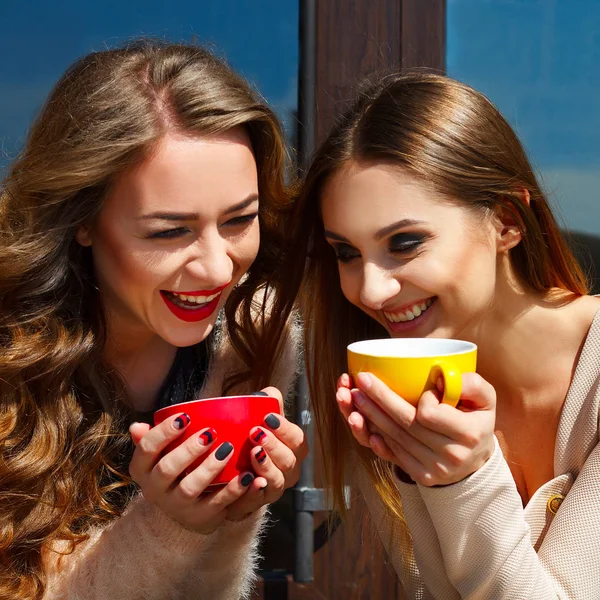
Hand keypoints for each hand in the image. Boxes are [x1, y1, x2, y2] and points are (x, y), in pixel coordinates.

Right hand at [129, 415, 254, 533]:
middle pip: (167, 469)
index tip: (185, 417)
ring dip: (209, 468)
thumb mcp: (160, 455)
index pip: (146, 449)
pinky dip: (234, 490)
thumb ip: (151, 438)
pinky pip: (217, 504)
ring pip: (190, 488)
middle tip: (209, 433)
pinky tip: (248, 475)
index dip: (163, 432)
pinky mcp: (200, 518)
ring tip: (227, 449)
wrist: (185, 508)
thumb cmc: (175, 469)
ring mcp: (177, 507)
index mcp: (143, 470)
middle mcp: (155, 490)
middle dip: (188, 450)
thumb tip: (136, 426)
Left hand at [225, 386, 307, 520]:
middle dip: (274, 446)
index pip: (298, 439)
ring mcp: (273, 489)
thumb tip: (268, 393)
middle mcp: (288, 471)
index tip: (268, 417)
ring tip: (253, 453)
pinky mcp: (254, 503)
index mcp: (293, 449)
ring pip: (276, 481)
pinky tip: (248, 480)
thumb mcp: (257, 419)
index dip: (285, 429)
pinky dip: (253, 492)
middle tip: (256, 433)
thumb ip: (265, 403)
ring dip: (266, 467)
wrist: (229, 471)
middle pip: (289, 461)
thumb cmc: (248, 440)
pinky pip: (256, 501)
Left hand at [339, 371, 495, 485]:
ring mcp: (435, 469)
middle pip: (405, 423)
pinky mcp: (421, 476)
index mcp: (469, 433)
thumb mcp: (485, 398)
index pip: (430, 414)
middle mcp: (452, 455)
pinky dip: (375, 435)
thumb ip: (471, 384)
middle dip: (379, 399)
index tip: (424, 391)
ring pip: (394, 437)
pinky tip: (361, 420)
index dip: (422, 399)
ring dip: (370, 415)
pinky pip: (393, 452)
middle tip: (362, 380)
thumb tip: (442, 379)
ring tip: (354, 395)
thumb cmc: (477, 419)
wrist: (477, 459)